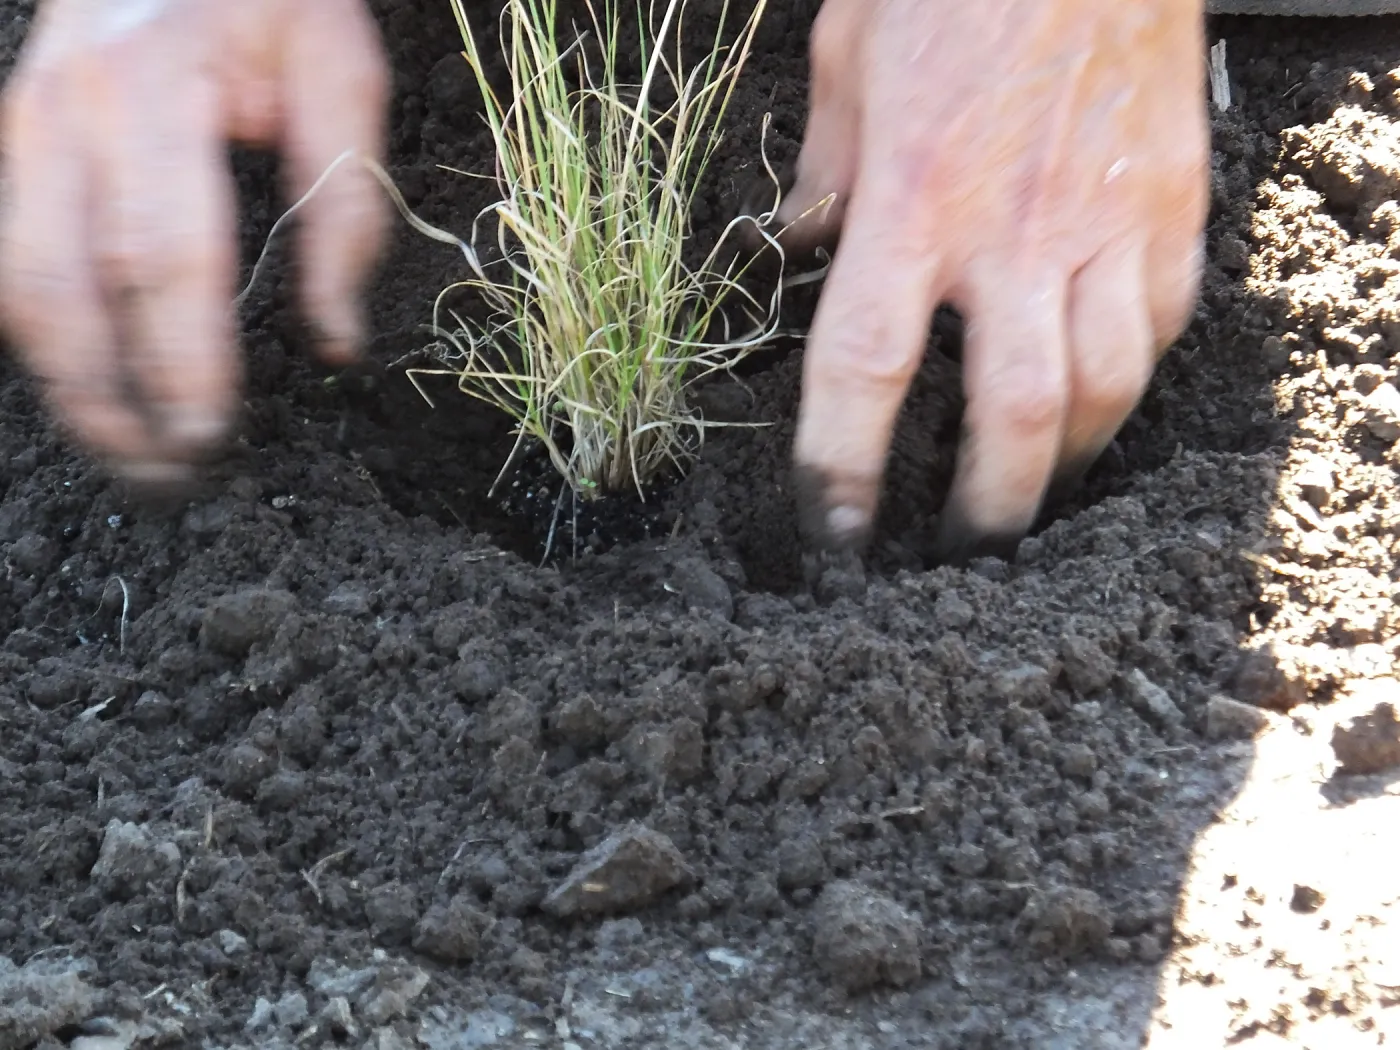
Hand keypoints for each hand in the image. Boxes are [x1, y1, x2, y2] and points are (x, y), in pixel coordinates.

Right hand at [0, 0, 388, 483]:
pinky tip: (92, 389)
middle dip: (111, 397)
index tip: (210, 433)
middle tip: (169, 474)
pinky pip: (9, 262)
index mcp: (153, 90)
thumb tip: (338, 341)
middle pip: (64, 288)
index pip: (159, 256)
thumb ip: (343, 209)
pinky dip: (45, 339)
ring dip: (69, 385)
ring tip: (131, 455)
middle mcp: (66, 113)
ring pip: (19, 285)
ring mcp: (22, 127)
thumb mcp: (340, 74)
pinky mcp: (12, 143)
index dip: (180, 358)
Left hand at [772, 0, 1208, 562]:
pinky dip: (1131, 379)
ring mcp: (1106, 221)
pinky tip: (1100, 396)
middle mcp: (1013, 229)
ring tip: (1030, 495)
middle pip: (1010, 416)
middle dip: (984, 508)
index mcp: (913, 197)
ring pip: (1102, 389)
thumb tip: (799, 244)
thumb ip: (823, 169)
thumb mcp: (846, 52)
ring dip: (1063, 463)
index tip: (833, 530)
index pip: (867, 369)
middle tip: (957, 554)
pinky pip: (1162, 325)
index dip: (843, 467)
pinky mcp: (1174, 205)